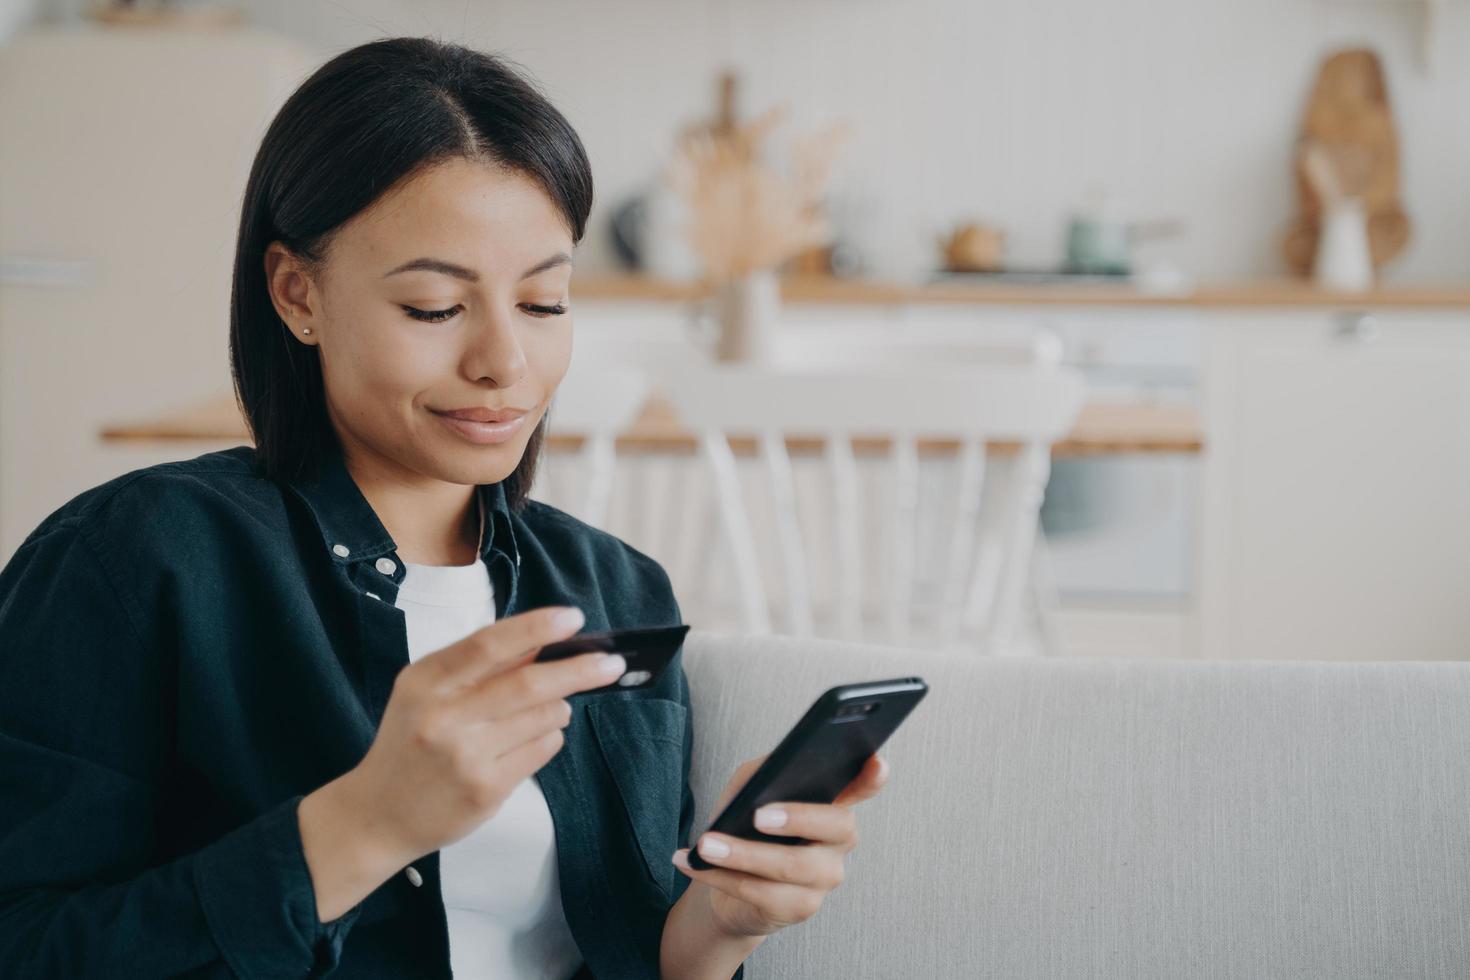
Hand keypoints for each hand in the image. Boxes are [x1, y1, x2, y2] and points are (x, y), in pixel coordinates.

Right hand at [334, 604, 627, 862]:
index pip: (489, 644)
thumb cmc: (410, 742)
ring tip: (552, 706)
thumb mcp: (425, 692)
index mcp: (425, 680)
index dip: (536, 627)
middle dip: (579, 668)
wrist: (377, 815)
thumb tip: (544, 639)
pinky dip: (549, 736)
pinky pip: (542, 750)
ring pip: (543, 717)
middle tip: (612, 661)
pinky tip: (532, 738)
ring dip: (560, 707)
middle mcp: (442, 716)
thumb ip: (477, 666)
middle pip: (528, 683)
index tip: (573, 618)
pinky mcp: (485, 789)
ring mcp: (465, 756)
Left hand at [670, 751, 889, 938]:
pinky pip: (762, 893)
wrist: (728, 883)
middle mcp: (838, 841)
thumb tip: (766, 775)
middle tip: (760, 815)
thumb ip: (763, 774)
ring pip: (792, 866)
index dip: (873, 778)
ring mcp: (824, 877)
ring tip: (707, 845)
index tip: (876, 762)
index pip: (863, 786)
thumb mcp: (749, 790)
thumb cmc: (745, 825)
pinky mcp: (800, 907)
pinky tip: (695, 863)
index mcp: (831, 803)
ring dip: (742, 855)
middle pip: (837, 826)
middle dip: (799, 818)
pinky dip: (722, 876)